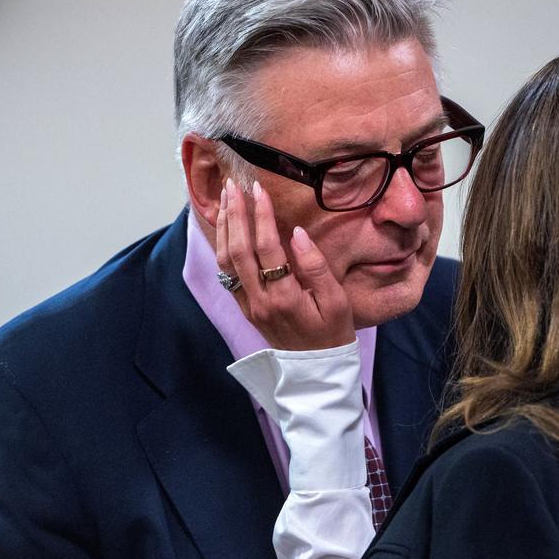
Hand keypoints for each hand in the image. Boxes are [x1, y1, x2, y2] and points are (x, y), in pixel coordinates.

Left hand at [216, 178, 354, 349]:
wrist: (315, 374)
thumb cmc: (332, 335)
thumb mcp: (337, 302)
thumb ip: (317, 267)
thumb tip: (298, 234)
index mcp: (284, 297)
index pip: (267, 248)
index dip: (261, 216)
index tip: (259, 190)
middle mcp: (259, 301)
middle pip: (238, 251)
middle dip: (235, 215)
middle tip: (233, 185)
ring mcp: (249, 305)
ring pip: (225, 262)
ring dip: (224, 228)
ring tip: (224, 199)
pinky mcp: (245, 309)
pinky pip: (226, 274)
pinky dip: (221, 247)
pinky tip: (223, 228)